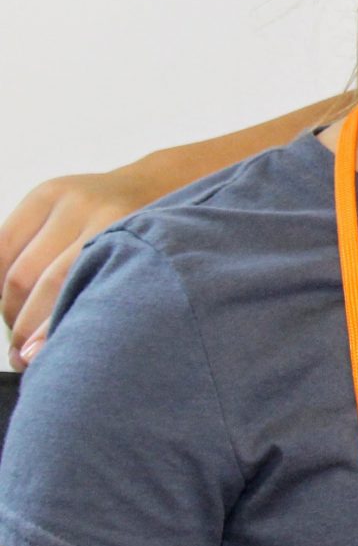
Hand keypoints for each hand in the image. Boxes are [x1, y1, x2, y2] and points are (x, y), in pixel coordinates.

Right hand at [2, 166, 161, 366]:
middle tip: (23, 354)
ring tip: (18, 329)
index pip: (71, 286)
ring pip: (15, 269)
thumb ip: (110, 300)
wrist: (154, 187)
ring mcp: (66, 199)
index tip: (35, 358)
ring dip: (10, 307)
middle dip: (24, 326)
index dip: (48, 329)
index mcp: (125, 235)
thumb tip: (56, 352)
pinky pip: (2, 245)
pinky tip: (10, 300)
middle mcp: (94, 211)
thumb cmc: (151, 244)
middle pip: (38, 281)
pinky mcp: (42, 194)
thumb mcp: (146, 269)